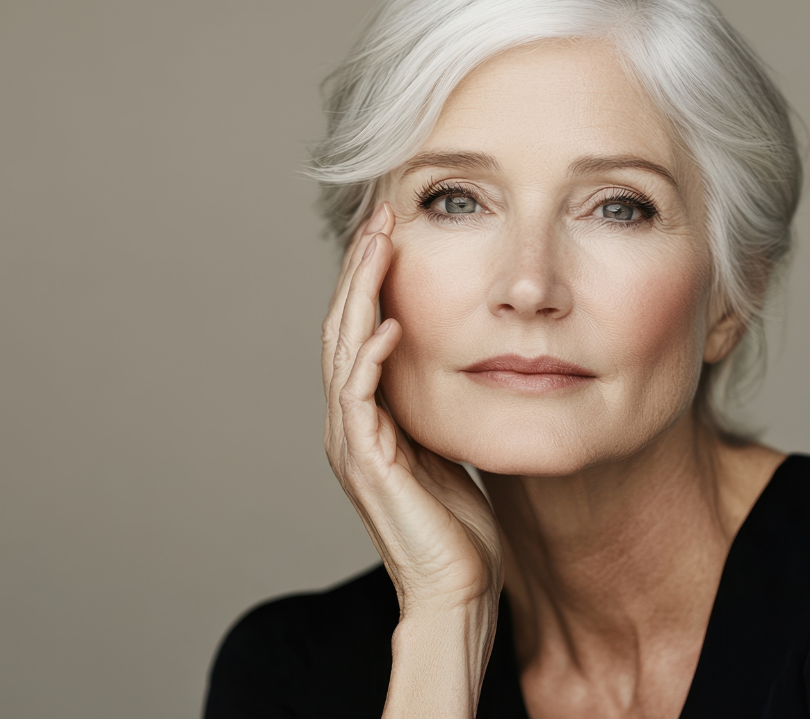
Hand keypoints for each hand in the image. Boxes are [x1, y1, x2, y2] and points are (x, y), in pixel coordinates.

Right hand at [321, 202, 503, 618]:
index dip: (373, 279)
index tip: (395, 229)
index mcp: (371, 419)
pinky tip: (388, 323)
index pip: (363, 331)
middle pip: (344, 328)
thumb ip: (442, 409)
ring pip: (344, 351)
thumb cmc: (462, 531)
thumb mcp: (451, 449)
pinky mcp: (369, 465)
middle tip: (380, 214)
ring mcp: (354, 444)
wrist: (456, 594)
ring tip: (378, 244)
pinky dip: (370, 358)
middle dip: (361, 268)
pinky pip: (359, 399)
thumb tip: (465, 366)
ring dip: (360, 294)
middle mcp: (352, 425)